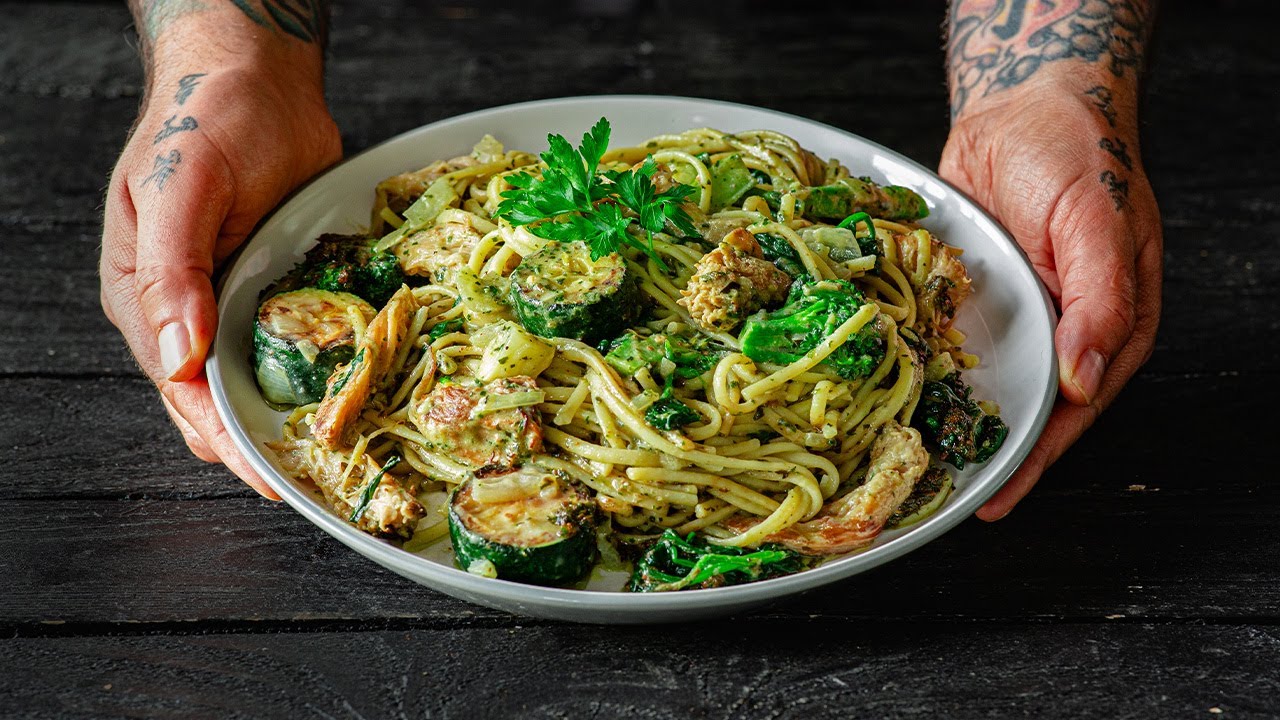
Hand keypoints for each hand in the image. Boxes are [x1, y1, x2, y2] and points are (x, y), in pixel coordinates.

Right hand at [100, 61, 341, 497]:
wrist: (258, 79)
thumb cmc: (207, 122)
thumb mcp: (179, 188)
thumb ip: (171, 271)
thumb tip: (181, 355)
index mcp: (147, 299)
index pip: (182, 391)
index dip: (223, 439)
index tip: (269, 477)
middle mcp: (191, 310)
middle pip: (222, 399)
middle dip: (264, 443)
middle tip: (321, 479)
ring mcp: (237, 300)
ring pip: (263, 378)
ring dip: (296, 413)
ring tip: (345, 454)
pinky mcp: (281, 285)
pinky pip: (301, 340)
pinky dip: (323, 369)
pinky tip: (357, 393)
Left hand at [938, 78, 1161, 519]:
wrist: (1024, 106)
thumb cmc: (1079, 156)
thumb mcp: (1098, 223)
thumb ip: (1100, 301)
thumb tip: (1084, 380)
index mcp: (1108, 327)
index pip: (1071, 411)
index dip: (1034, 457)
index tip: (996, 497)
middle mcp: (1058, 330)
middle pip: (1022, 409)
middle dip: (984, 452)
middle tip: (938, 496)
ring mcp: (1013, 315)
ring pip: (981, 381)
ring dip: (949, 418)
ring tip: (907, 464)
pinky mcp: (970, 295)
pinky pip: (946, 340)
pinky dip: (923, 367)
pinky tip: (891, 393)